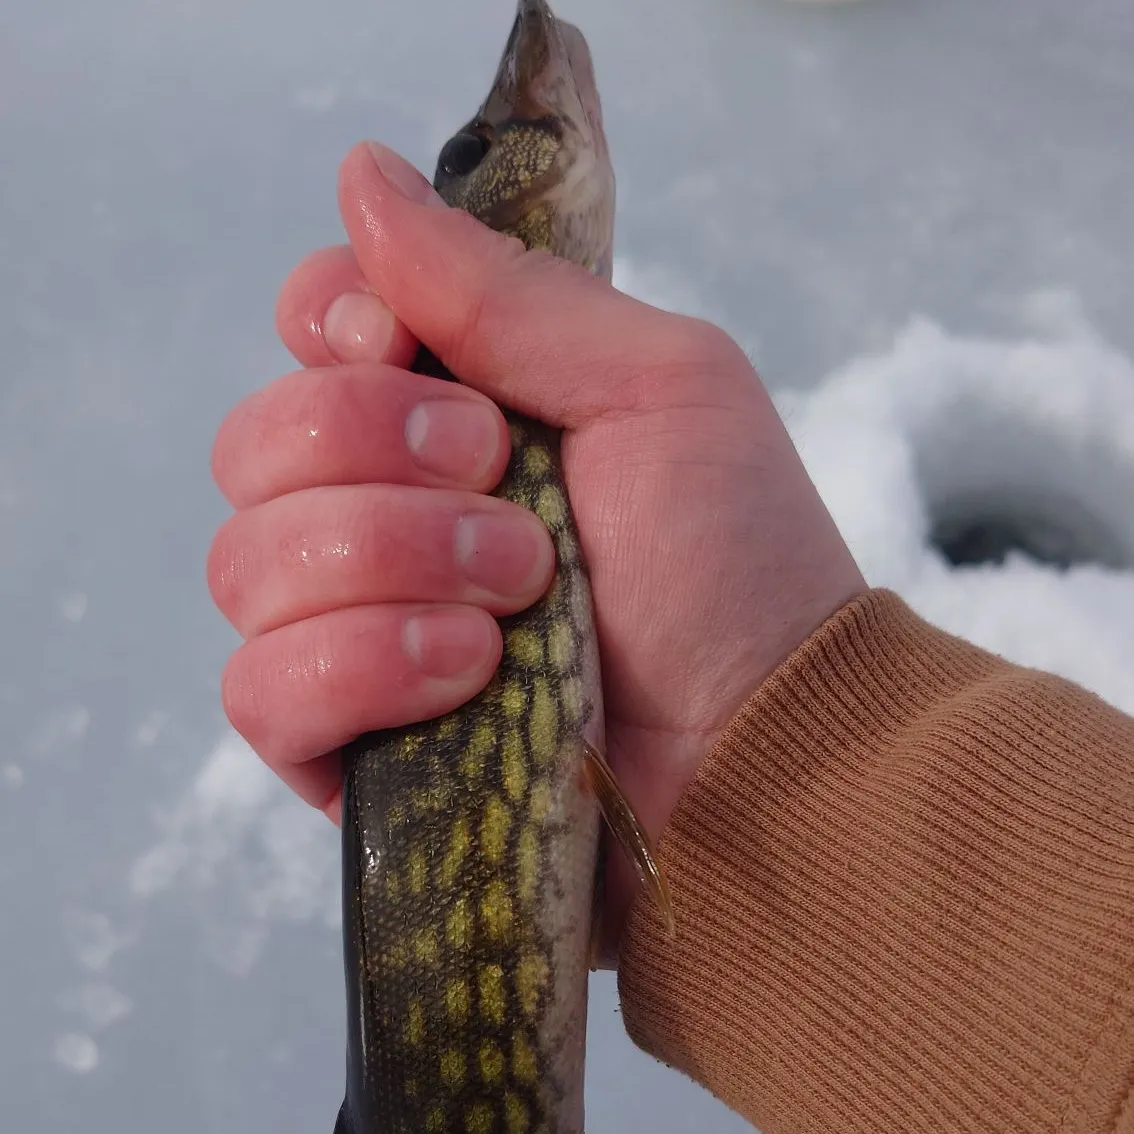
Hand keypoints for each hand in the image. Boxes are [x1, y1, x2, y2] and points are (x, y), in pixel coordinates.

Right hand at [208, 141, 865, 959]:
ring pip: (247, 564)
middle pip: (255, 443)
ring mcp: (351, 629)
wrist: (762, 747)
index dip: (338, 332)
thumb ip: (501, 288)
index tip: (417, 356)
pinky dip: (362, 668)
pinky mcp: (341, 743)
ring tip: (519, 600)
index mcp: (447, 413)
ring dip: (390, 563)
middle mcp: (382, 510)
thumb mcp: (652, 385)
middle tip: (507, 489)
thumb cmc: (731, 558)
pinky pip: (260, 690)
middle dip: (380, 459)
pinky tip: (469, 676)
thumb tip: (360, 173)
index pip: (309, 332)